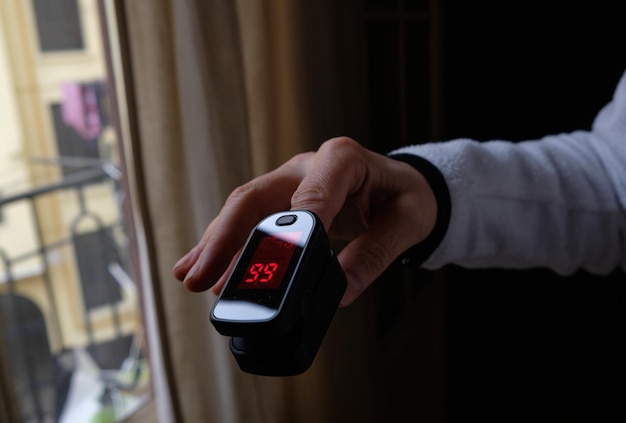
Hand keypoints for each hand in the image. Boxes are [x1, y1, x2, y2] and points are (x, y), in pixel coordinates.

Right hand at [172, 137, 436, 305]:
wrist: (403, 184)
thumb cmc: (407, 197)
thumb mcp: (408, 223)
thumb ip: (376, 253)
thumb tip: (341, 291)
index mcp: (342, 160)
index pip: (308, 193)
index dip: (284, 230)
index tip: (263, 269)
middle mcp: (308, 165)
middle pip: (256, 198)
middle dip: (225, 239)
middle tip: (202, 277)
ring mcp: (291, 179)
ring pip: (244, 208)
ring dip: (217, 244)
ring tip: (192, 276)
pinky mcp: (284, 196)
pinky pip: (251, 218)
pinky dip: (228, 243)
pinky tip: (207, 265)